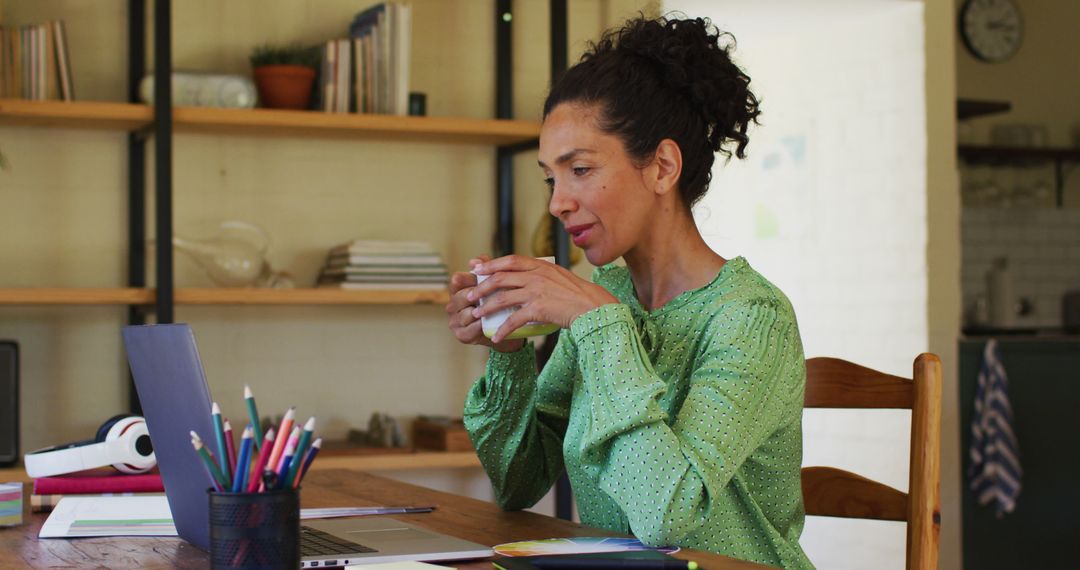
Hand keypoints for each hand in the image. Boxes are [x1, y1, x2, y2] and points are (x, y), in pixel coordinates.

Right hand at [445, 255, 523, 352]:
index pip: (457, 280)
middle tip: (497, 293)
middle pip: (462, 296)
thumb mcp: (494, 284)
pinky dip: (482, 325)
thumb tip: (474, 261)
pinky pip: (471, 328)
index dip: (470, 278)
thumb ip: (487, 269)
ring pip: (467, 313)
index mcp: (457, 290)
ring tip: (498, 308)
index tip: (484, 276)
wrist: (504, 329)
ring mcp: (455, 321)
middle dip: (479, 295)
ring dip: (482, 311)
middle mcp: (452, 305)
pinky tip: (493, 322)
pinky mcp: (462, 335)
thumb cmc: (497, 303)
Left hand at [468, 255, 618, 343]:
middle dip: (481, 287)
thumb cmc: (578, 294)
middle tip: (469, 295)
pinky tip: (496, 337)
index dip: (490, 264)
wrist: (593, 307)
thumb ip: (541, 274)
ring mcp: (536, 292)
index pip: (510, 260)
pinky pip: (514, 320)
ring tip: (477, 314)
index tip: (477, 269)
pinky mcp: (538, 309)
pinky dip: (503, 330)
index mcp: (541, 265)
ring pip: (502, 298)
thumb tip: (525, 277)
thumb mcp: (559, 276)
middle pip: (500, 278)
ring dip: (486, 307)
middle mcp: (536, 276)